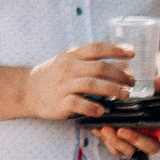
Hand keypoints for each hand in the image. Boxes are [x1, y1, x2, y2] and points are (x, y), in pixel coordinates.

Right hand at [20, 42, 136, 122]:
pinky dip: (91, 107)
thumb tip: (119, 60)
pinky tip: (102, 111)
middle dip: (119, 74)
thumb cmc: (53, 75)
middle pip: (99, 68)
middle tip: (132, 82)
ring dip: (112, 89)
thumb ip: (89, 59)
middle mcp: (68, 68)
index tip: (132, 53)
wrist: (27, 90)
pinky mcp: (60, 101)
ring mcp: (63, 85)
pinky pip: (78, 104)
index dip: (116, 49)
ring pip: (91, 84)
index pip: (97, 48)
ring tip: (125, 95)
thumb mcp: (68, 60)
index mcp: (72, 55)